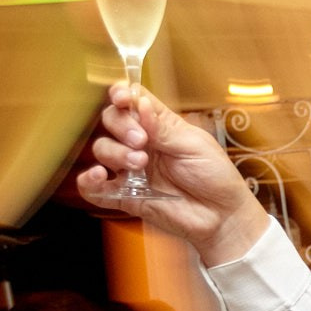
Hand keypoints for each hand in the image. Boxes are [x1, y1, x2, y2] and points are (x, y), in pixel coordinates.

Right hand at [79, 84, 270, 265]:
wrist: (222, 217)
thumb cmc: (215, 177)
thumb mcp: (195, 146)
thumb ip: (163, 127)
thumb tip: (139, 102)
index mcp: (160, 126)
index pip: (132, 101)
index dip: (121, 94)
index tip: (121, 98)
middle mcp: (142, 144)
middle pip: (112, 120)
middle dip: (120, 125)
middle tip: (141, 141)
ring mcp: (131, 169)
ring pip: (102, 149)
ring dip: (115, 152)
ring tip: (140, 163)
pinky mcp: (125, 196)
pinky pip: (94, 187)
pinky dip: (88, 180)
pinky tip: (99, 175)